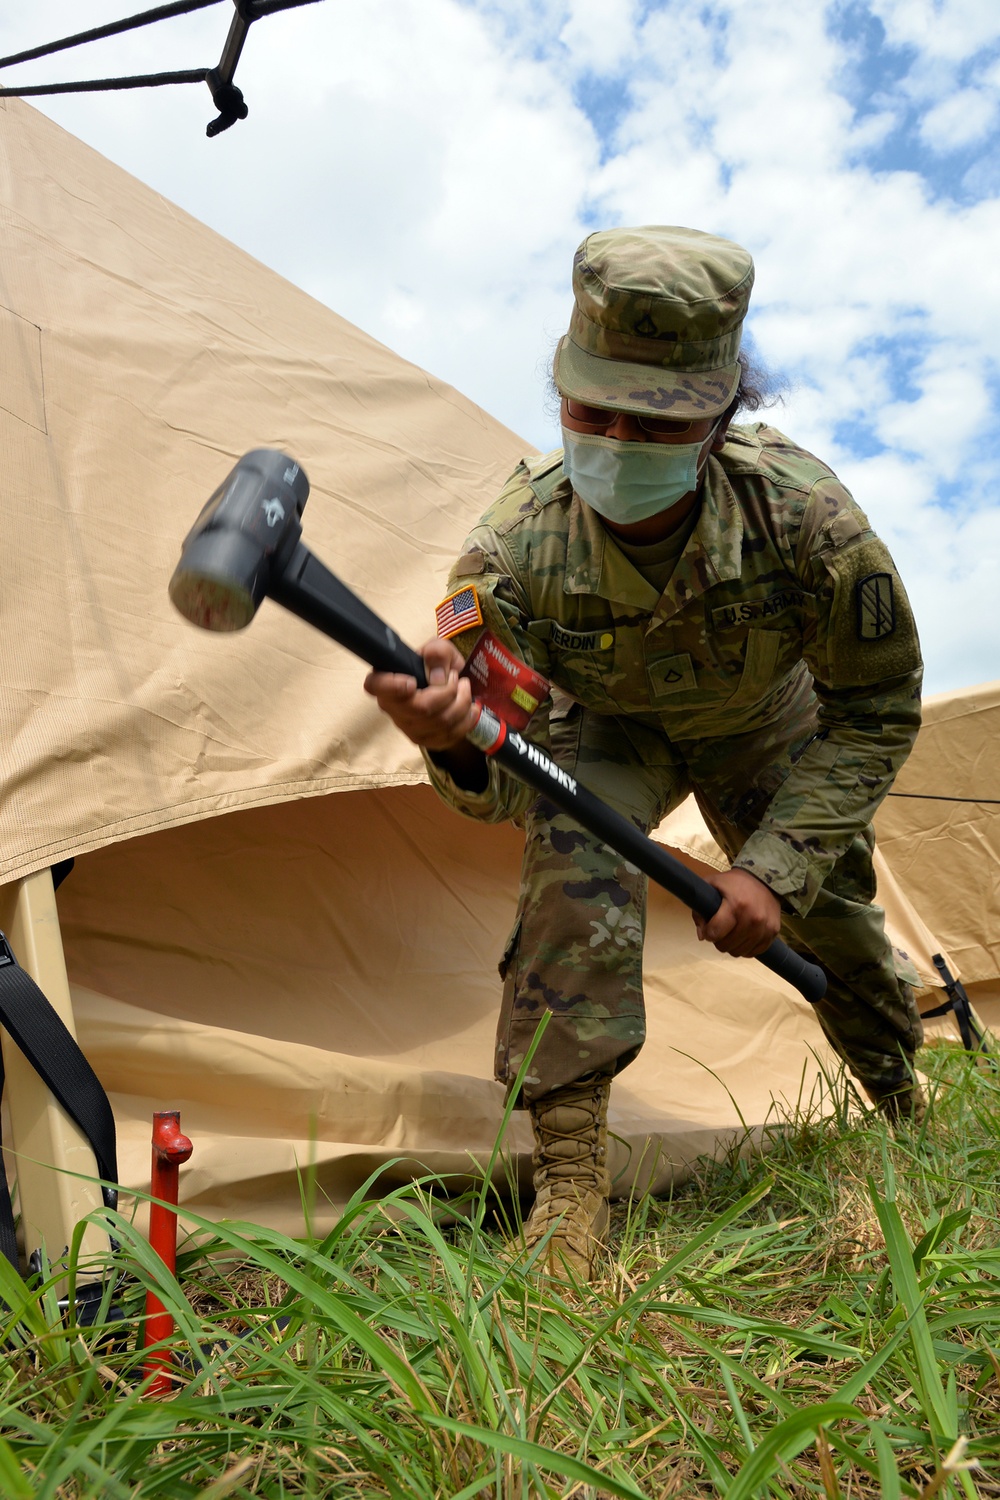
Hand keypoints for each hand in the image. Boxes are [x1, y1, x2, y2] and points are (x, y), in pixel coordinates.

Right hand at [363, 636, 477, 751]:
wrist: (448, 687)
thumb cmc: (436, 667)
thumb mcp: (439, 650)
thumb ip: (437, 653)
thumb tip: (438, 676)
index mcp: (387, 683)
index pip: (375, 686)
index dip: (390, 686)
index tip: (411, 682)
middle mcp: (393, 710)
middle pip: (421, 708)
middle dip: (448, 692)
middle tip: (456, 678)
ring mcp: (409, 729)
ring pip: (440, 722)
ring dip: (461, 703)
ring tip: (465, 688)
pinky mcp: (427, 741)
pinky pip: (450, 735)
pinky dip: (467, 720)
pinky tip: (470, 708)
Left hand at [693, 868, 780, 957]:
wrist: (764, 879)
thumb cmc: (734, 883)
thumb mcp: (711, 886)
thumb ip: (699, 910)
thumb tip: (702, 936)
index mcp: (736, 905)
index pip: (715, 933)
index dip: (708, 932)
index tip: (709, 927)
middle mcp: (752, 918)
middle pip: (726, 946)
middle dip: (719, 940)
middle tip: (722, 929)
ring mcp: (764, 927)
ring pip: (739, 952)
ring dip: (732, 945)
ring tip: (732, 932)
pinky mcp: (773, 932)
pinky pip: (754, 952)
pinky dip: (746, 948)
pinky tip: (744, 936)